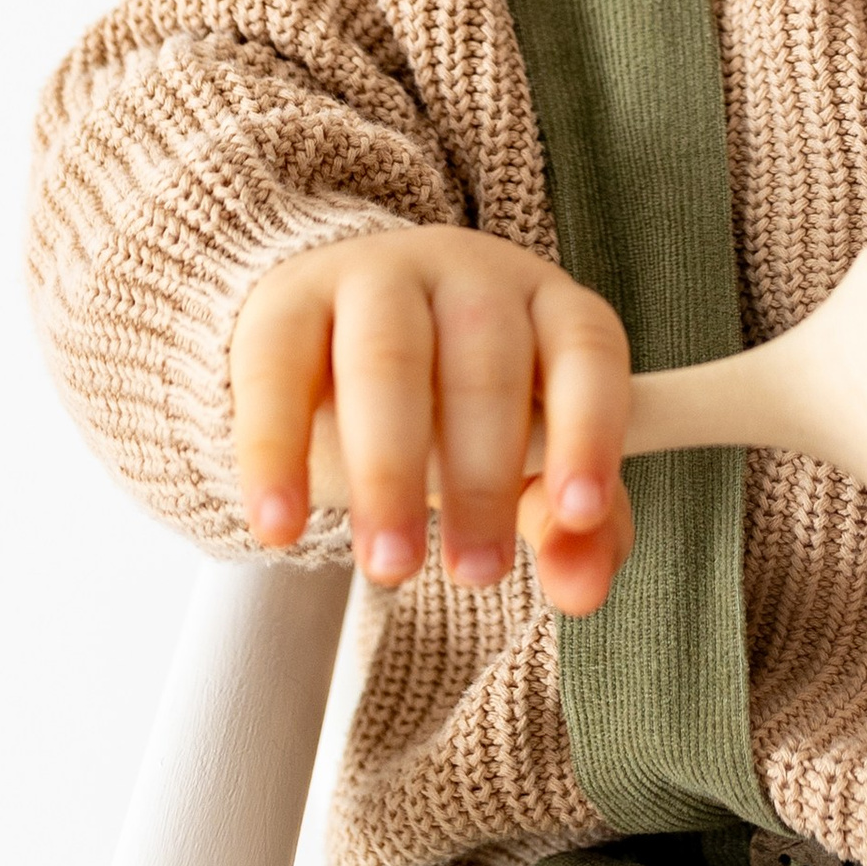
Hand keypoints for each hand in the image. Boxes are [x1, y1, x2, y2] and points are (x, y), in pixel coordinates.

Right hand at [230, 225, 632, 612]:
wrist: (334, 325)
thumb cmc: (455, 404)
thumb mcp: (523, 455)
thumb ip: (564, 523)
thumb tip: (583, 590)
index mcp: (545, 304)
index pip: (587, 348)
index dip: (590, 428)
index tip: (579, 513)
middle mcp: (467, 275)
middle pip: (485, 363)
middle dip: (482, 477)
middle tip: (476, 574)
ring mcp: (374, 277)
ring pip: (386, 359)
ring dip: (389, 470)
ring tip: (390, 566)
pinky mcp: (286, 301)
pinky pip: (278, 370)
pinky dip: (276, 453)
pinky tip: (279, 526)